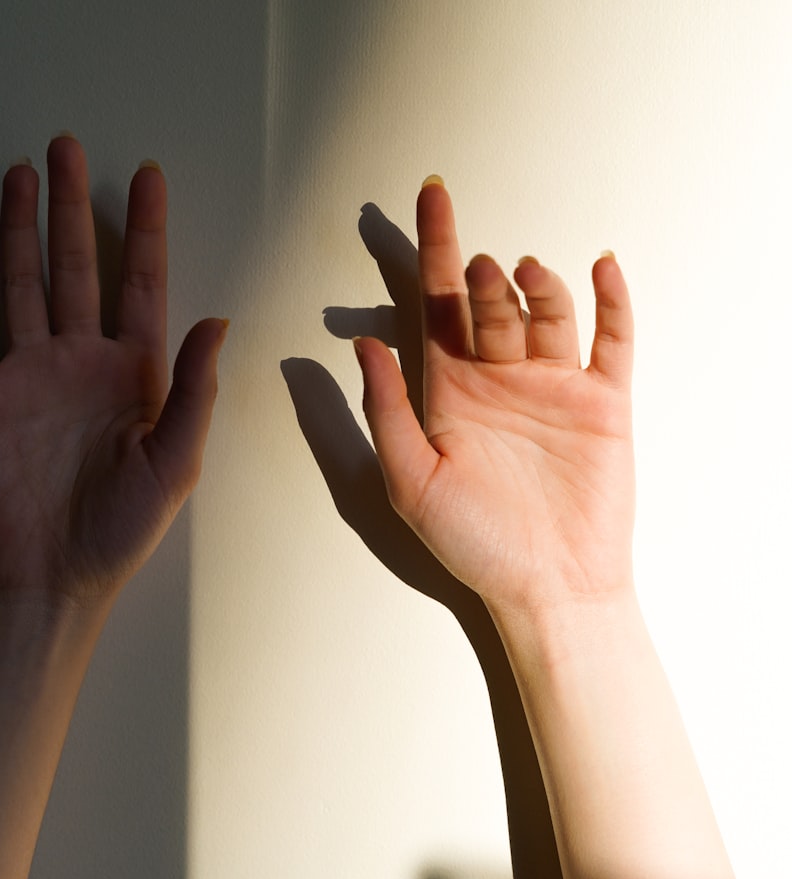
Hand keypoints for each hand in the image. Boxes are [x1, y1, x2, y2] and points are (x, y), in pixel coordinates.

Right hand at [0, 136, 225, 614]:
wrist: (54, 579)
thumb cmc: (123, 528)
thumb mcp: (175, 461)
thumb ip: (194, 389)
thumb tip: (217, 318)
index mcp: (136, 372)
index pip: (142, 283)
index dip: (146, 230)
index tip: (147, 176)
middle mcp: (83, 360)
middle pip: (77, 267)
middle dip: (72, 208)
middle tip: (66, 147)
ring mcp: (31, 373)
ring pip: (23, 283)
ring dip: (20, 230)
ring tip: (19, 176)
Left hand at [354, 180, 633, 617]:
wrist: (547, 586)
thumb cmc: (474, 542)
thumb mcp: (409, 480)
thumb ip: (386, 409)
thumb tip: (363, 343)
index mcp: (449, 390)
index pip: (436, 303)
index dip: (431, 247)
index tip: (429, 196)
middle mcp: (499, 379)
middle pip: (489, 303)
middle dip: (482, 279)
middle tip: (478, 271)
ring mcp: (552, 386)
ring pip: (546, 311)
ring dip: (535, 286)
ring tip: (523, 276)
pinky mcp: (601, 403)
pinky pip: (611, 340)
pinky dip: (610, 301)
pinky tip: (600, 268)